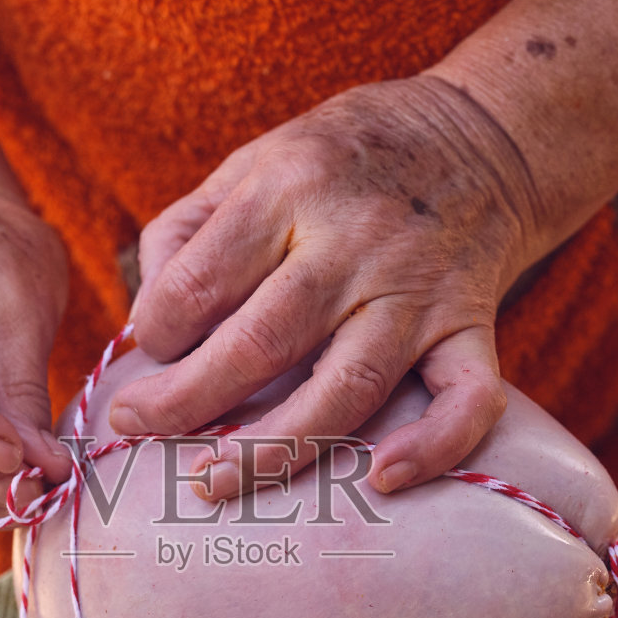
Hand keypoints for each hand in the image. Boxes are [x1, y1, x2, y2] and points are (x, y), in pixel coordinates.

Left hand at [109, 75, 544, 497]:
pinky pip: (466, 398)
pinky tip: (381, 478)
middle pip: (261, 344)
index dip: (156, 332)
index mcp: (288, 189)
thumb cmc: (343, 161)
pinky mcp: (472, 326)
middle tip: (137, 428)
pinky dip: (432, 445)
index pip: (200, 282)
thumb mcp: (253, 160)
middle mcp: (354, 242)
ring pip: (346, 386)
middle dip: (187, 400)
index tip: (147, 354)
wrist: (480, 136)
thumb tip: (144, 327)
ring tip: (215, 481)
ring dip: (276, 448)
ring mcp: (417, 291)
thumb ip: (186, 232)